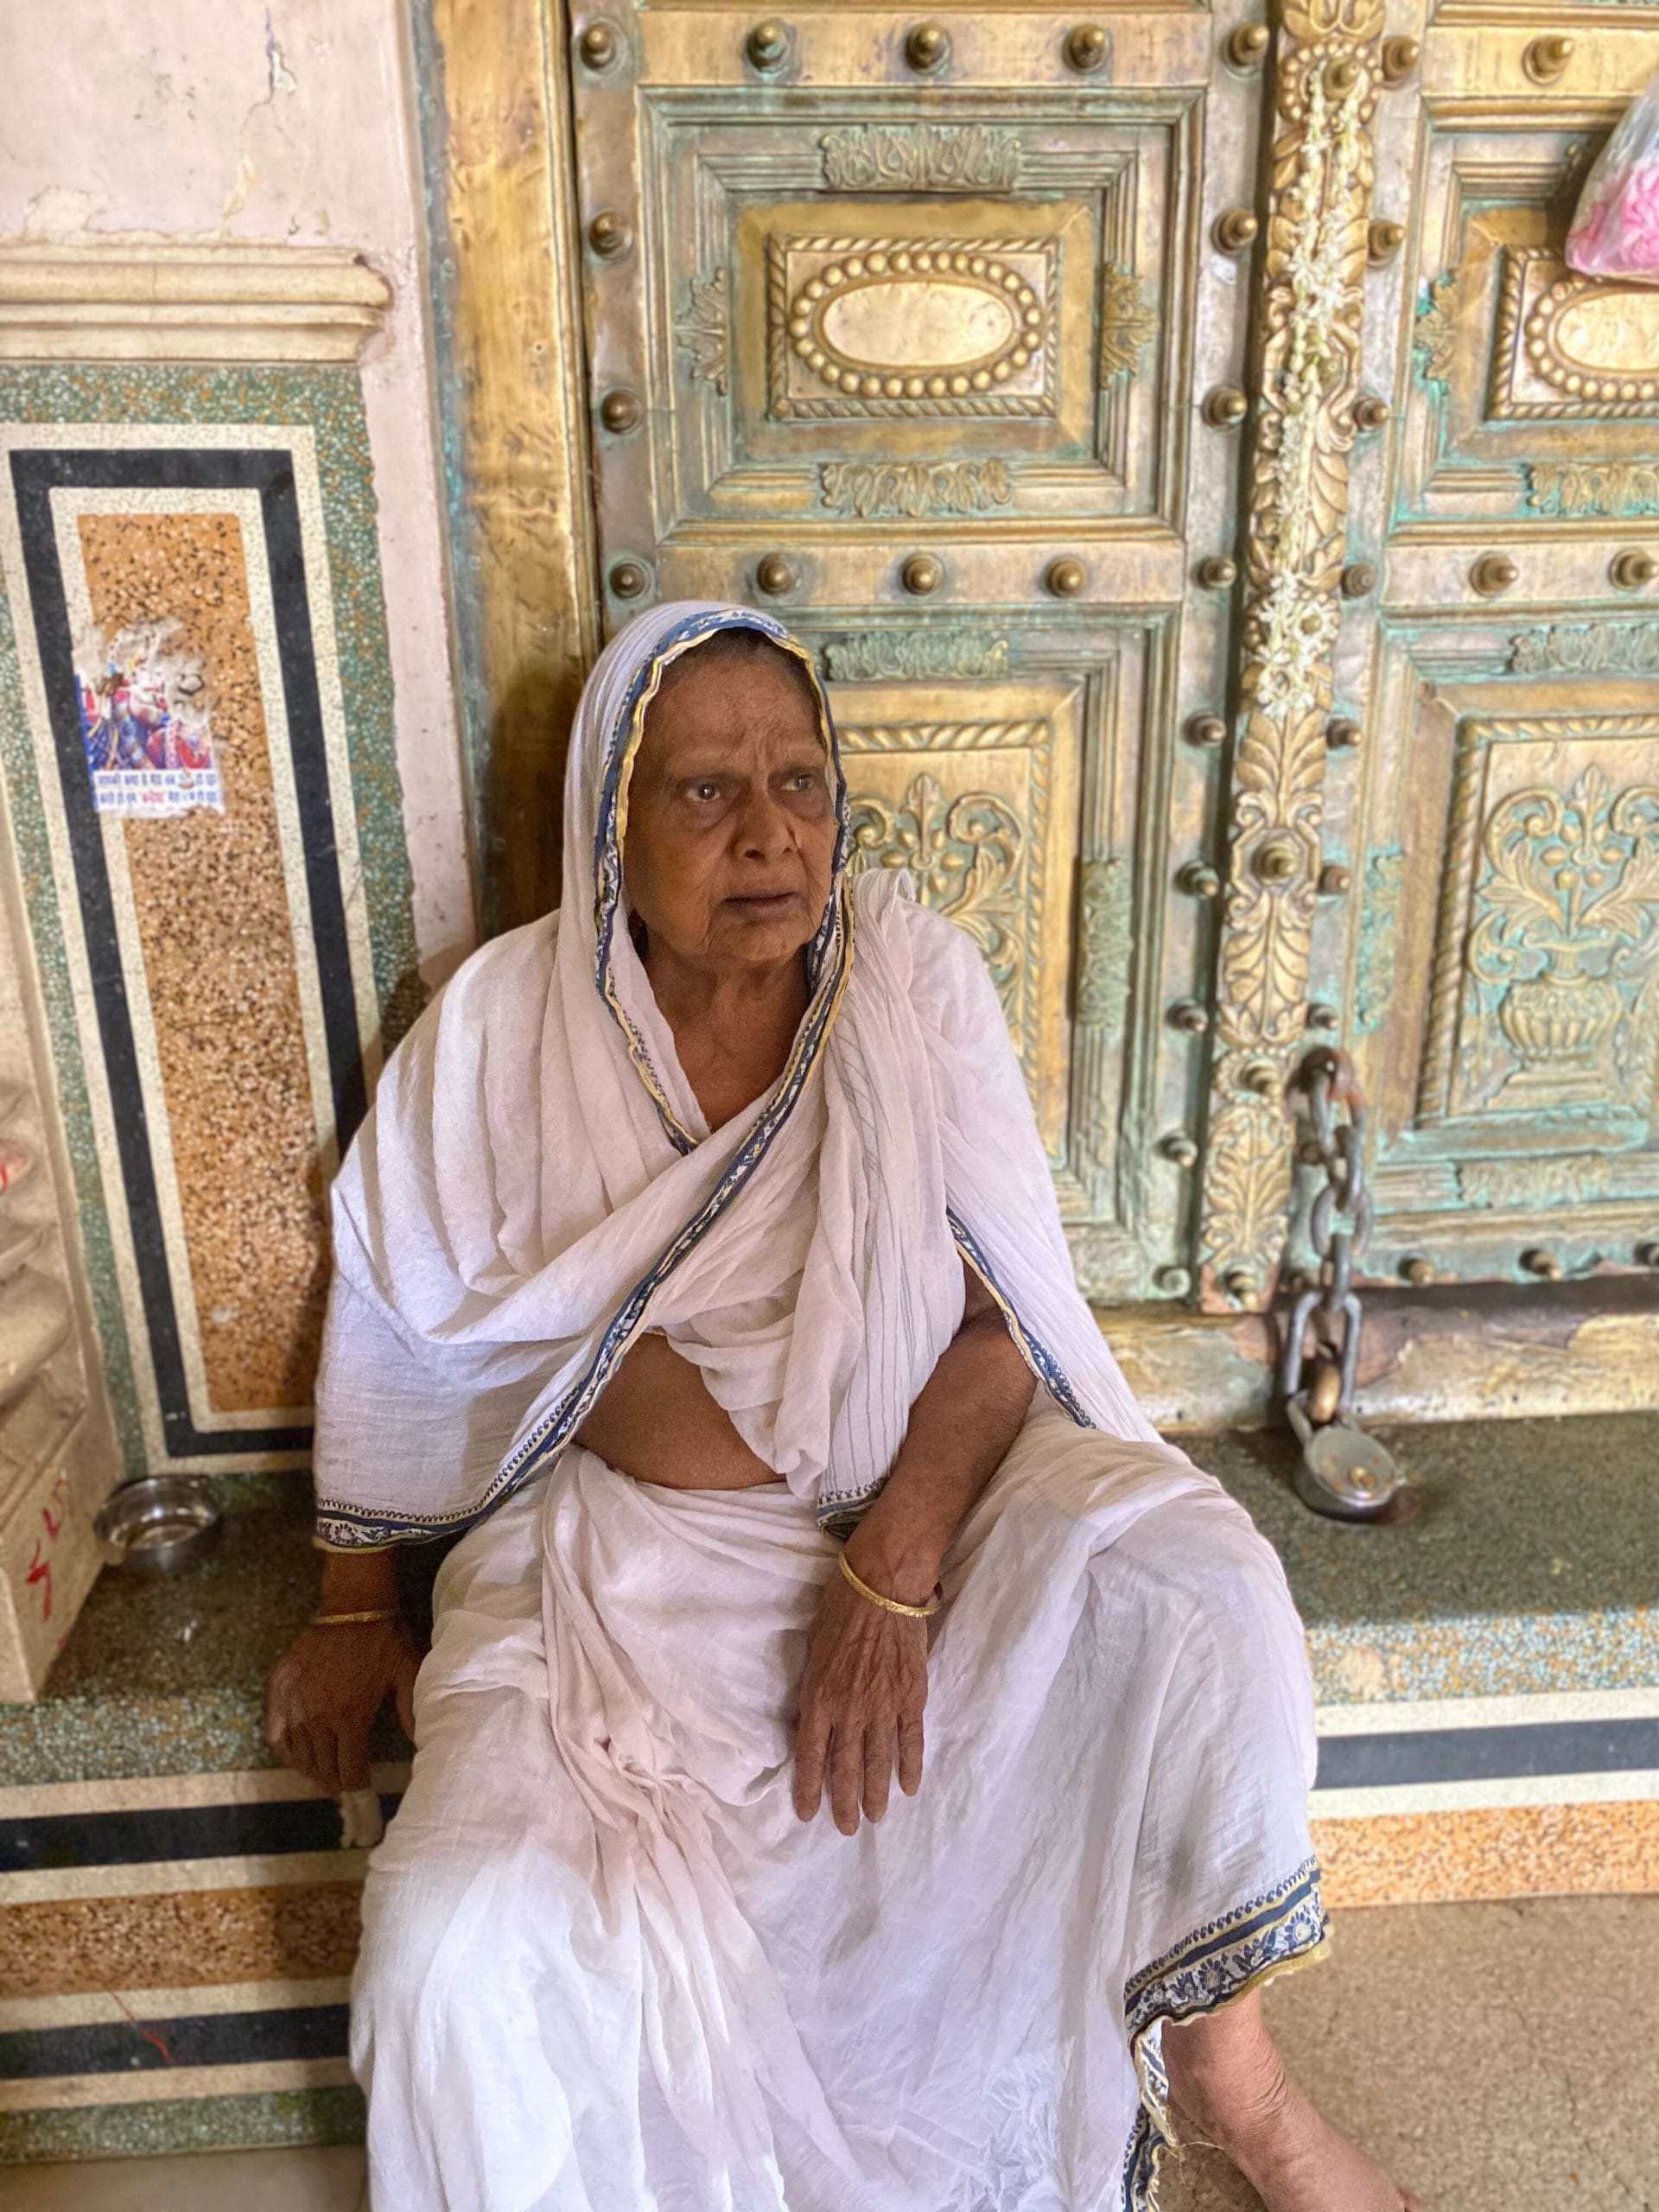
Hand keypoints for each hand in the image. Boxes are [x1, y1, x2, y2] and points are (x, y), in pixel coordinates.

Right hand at [265, 1620, 420, 1794]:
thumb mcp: (408, 1674)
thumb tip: (422, 1745)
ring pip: (300, 1754)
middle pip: (323, 1767)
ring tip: (326, 1778)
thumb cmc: (385, 1639)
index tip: (362, 1802)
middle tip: (345, 1790)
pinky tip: (298, 1757)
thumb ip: (412, 1711)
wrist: (353, 1604)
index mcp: (350, 1716)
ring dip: (313, 1771)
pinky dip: (286, 1751)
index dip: (356, 1791)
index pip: (349, 1770)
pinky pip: (276, 1733)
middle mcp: (318, 1715)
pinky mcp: (279, 1689)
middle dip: (335, 1784)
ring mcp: (294, 1703)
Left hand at [792, 1565, 927, 1833]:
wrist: (883, 1584)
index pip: (810, 1756)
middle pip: (846, 1768)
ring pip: (879, 1762)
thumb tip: (808, 1719)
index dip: (809, 1789)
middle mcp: (850, 1711)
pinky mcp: (912, 1697)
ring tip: (875, 1818)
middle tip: (846, 1829)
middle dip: (844, 1803)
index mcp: (819, 1698)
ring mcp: (884, 1706)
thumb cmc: (840, 1607)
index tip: (808, 1814)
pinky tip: (909, 1787)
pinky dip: (910, 1766)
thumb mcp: (812, 1649)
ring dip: (876, 1794)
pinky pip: (911, 1740)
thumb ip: (812, 1689)